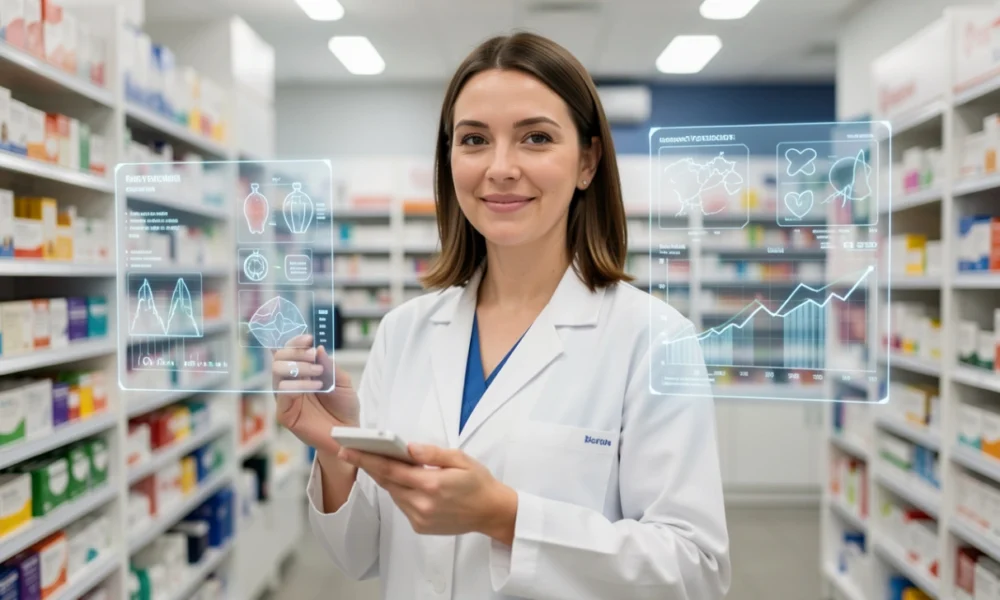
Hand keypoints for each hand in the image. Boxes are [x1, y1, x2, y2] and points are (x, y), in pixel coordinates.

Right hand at [272, 334, 359, 454]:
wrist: (349, 434)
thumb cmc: (345, 408)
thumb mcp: (343, 382)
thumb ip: (330, 366)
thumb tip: (318, 348)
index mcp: (302, 372)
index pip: (290, 351)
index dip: (296, 341)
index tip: (309, 338)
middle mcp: (291, 382)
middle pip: (279, 358)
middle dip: (296, 352)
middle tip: (313, 355)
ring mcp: (286, 398)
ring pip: (278, 372)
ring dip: (299, 367)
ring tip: (319, 373)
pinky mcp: (285, 414)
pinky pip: (282, 394)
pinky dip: (297, 385)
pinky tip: (314, 386)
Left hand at [339, 444, 518, 543]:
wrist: (492, 512)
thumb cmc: (478, 482)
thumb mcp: (460, 459)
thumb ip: (432, 453)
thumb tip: (408, 447)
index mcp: (431, 484)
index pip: (390, 469)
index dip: (366, 459)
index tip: (348, 450)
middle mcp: (422, 504)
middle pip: (387, 482)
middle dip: (370, 466)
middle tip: (353, 452)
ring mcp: (420, 518)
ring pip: (394, 494)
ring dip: (386, 478)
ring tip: (379, 463)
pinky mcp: (420, 526)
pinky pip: (402, 505)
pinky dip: (400, 491)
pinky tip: (404, 482)